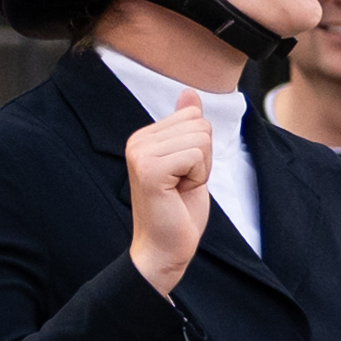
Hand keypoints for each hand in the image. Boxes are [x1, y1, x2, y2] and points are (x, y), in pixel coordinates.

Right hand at [121, 107, 212, 290]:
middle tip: (182, 184)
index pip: (194, 116)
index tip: (181, 174)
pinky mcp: (149, 170)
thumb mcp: (188, 161)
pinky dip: (198, 177)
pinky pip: (196, 155)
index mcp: (143, 137)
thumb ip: (185, 127)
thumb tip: (188, 93)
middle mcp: (137, 142)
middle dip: (204, 158)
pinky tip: (178, 193)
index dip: (201, 149)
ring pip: (201, 139)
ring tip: (179, 189)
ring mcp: (140, 155)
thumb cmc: (178, 210)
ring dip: (201, 169)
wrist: (164, 248)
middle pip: (199, 125)